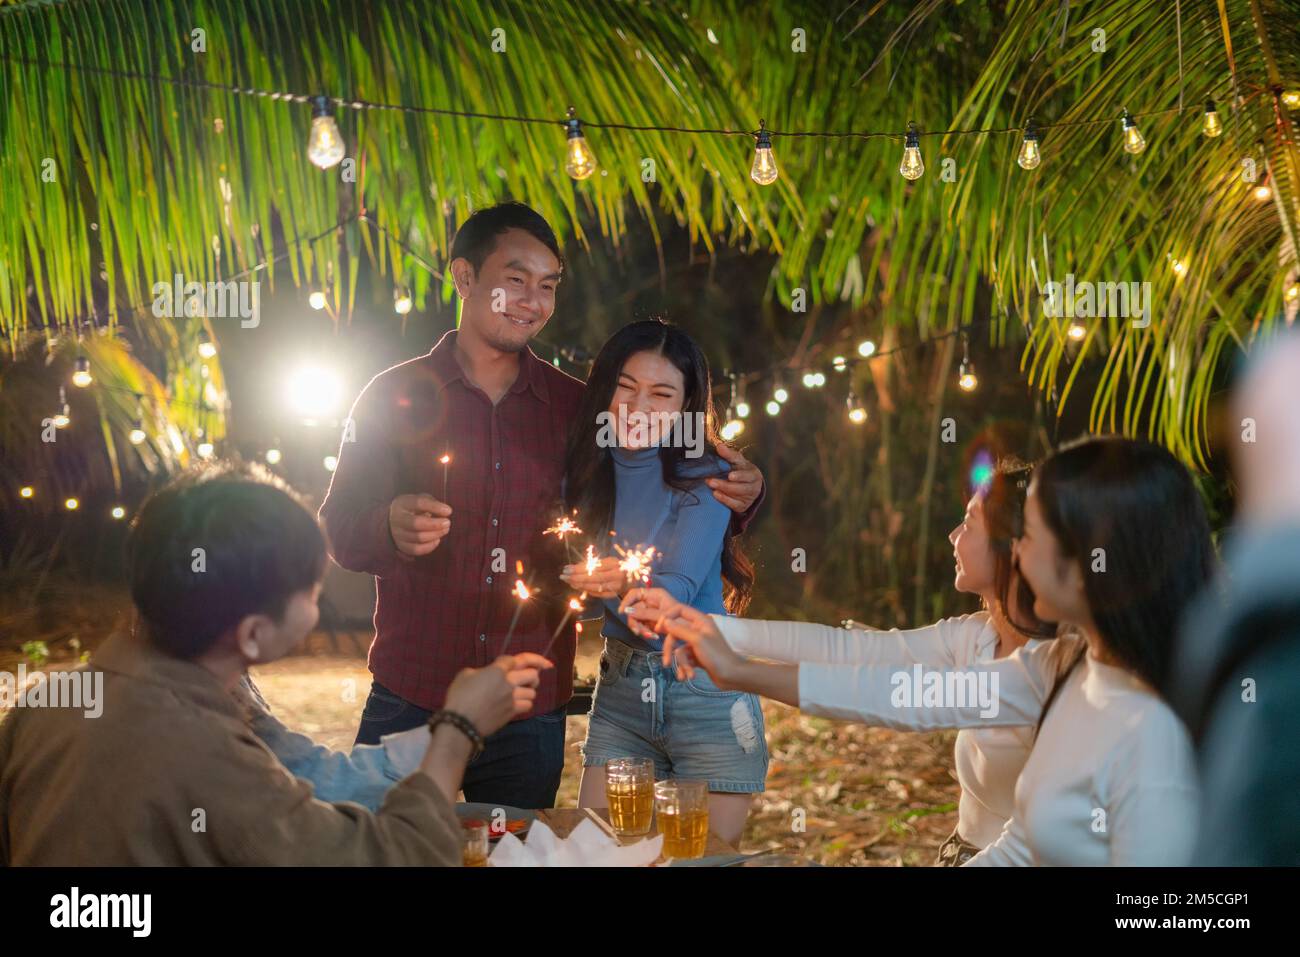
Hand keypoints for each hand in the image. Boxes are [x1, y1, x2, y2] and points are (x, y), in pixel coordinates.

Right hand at [389, 493, 451, 556]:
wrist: (395, 520)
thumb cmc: (414, 508)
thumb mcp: (421, 499)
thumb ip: (433, 503)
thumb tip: (446, 512)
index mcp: (402, 503)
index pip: (419, 503)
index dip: (435, 507)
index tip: (448, 511)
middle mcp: (397, 518)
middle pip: (416, 523)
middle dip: (435, 524)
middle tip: (447, 523)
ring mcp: (397, 533)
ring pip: (418, 538)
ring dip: (435, 535)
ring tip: (445, 529)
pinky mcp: (401, 546)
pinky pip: (417, 549)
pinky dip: (430, 546)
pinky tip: (437, 539)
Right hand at [443, 653, 552, 736]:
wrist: (461, 723)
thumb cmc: (459, 696)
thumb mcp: (465, 675)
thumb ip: (481, 671)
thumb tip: (487, 674)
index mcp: (498, 670)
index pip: (515, 660)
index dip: (517, 660)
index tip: (522, 662)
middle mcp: (509, 682)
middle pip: (532, 674)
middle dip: (534, 672)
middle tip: (530, 675)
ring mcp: (513, 698)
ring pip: (533, 691)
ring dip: (529, 689)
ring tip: (523, 690)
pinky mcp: (512, 712)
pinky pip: (528, 705)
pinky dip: (525, 703)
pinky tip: (519, 703)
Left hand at [559, 556, 624, 598]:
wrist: (632, 579)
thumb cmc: (618, 567)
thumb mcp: (608, 561)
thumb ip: (594, 563)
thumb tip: (576, 567)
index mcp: (614, 564)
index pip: (593, 567)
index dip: (579, 569)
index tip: (566, 568)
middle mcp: (616, 576)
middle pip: (592, 578)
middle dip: (576, 577)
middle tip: (563, 576)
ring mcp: (615, 587)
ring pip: (593, 587)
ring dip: (579, 585)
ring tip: (568, 581)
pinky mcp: (612, 595)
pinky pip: (596, 593)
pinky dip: (585, 590)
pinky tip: (577, 586)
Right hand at [618, 586, 685, 638]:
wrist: (697, 636)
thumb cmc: (684, 620)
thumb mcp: (664, 616)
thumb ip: (646, 613)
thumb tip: (627, 611)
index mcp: (656, 595)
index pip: (635, 593)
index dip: (627, 601)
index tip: (622, 612)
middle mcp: (653, 602)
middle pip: (634, 609)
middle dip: (635, 621)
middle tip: (639, 632)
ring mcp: (653, 613)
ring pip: (637, 620)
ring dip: (641, 629)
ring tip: (650, 636)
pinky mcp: (654, 624)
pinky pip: (644, 627)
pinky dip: (646, 633)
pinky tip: (654, 637)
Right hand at [620, 587, 743, 687]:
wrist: (732, 676)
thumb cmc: (717, 656)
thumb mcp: (697, 640)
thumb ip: (679, 629)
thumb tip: (664, 620)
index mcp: (700, 621)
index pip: (679, 610)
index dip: (667, 617)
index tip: (658, 629)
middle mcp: (698, 630)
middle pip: (675, 634)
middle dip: (670, 650)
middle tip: (666, 663)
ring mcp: (697, 644)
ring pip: (679, 650)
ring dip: (681, 664)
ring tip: (686, 675)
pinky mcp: (697, 656)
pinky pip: (685, 659)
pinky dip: (685, 668)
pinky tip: (689, 677)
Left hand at [708, 442, 762, 512]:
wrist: (747, 486)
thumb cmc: (740, 470)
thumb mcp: (737, 461)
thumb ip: (729, 454)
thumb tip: (719, 446)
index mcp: (753, 473)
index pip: (747, 474)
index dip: (739, 476)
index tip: (730, 475)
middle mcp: (754, 486)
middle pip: (742, 488)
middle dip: (726, 485)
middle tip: (710, 481)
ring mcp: (749, 497)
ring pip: (738, 496)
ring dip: (723, 491)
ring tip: (711, 487)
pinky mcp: (743, 506)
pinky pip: (735, 505)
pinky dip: (725, 500)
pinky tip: (716, 495)